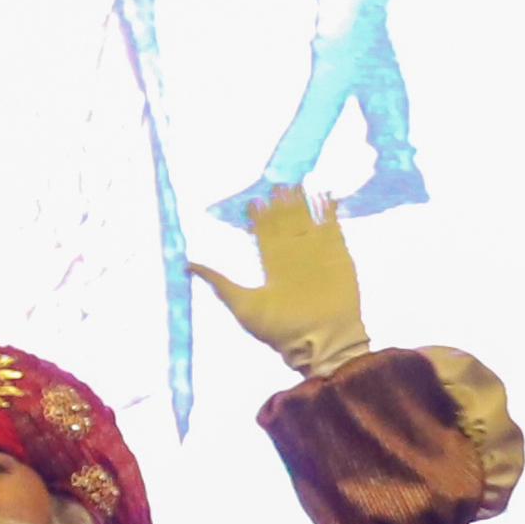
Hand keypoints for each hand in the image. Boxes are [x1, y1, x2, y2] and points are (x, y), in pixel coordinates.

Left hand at [187, 189, 371, 377]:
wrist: (320, 342)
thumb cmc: (280, 330)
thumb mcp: (242, 305)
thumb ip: (219, 283)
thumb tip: (186, 266)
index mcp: (272, 266)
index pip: (264, 233)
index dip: (259, 216)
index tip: (253, 199)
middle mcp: (293, 256)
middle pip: (285, 222)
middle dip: (281, 203)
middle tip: (276, 182)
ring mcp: (316, 253)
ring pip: (307, 219)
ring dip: (302, 201)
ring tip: (296, 182)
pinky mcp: (338, 254)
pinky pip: (332, 226)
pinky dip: (328, 209)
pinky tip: (324, 192)